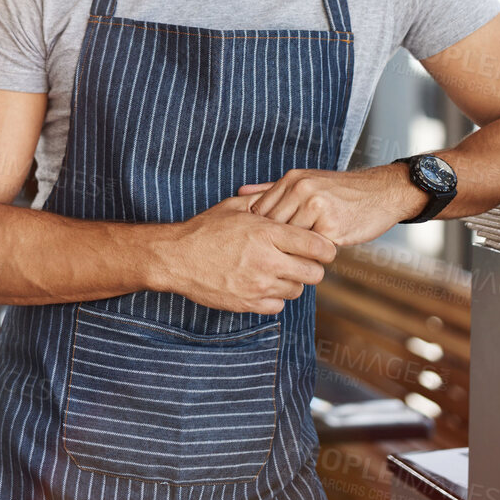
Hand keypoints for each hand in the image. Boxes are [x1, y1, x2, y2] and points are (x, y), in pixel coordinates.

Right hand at [149, 194, 336, 314]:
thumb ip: (265, 202)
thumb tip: (287, 195)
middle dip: (310, 266)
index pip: (320, 248)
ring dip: (290, 281)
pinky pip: (278, 305)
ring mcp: (258, 285)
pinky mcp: (248, 303)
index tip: (318, 248)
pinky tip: (260, 284)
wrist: (174, 258)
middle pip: (315, 273)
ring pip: (297, 290)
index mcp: (267, 234)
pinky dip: (273, 297)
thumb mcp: (234, 207)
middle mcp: (267, 261)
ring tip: (273, 271)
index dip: (324, 248)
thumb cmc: (204, 230)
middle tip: (297, 260)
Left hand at [234, 165, 423, 247]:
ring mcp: (316, 208)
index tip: (259, 241)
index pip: (260, 210)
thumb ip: (272, 189)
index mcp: (291, 180)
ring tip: (296, 252)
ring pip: (289, 239)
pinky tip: (315, 251)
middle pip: (271, 226)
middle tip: (271, 253)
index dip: (259, 230)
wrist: (384, 192)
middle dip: (272, 242)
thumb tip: (239, 192)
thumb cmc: (341, 192)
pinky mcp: (331, 227)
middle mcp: (301, 190)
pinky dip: (311, 252)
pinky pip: (310, 248)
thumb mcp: (306, 182)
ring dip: (292, 249)